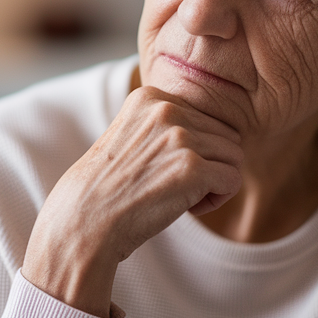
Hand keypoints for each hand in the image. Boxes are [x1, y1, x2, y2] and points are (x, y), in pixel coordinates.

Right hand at [21, 85, 243, 316]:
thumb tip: (224, 130)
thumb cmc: (109, 188)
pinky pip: (233, 180)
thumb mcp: (133, 135)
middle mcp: (166, 109)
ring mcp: (180, 137)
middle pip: (226, 135)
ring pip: (234, 157)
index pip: (207, 118)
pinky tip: (187, 207)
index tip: (162, 167)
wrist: (84, 221)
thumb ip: (170, 123)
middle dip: (208, 165)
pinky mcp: (191, 167)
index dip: (193, 150)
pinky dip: (217, 200)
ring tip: (178, 194)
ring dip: (213, 183)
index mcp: (151, 96)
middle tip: (172, 185)